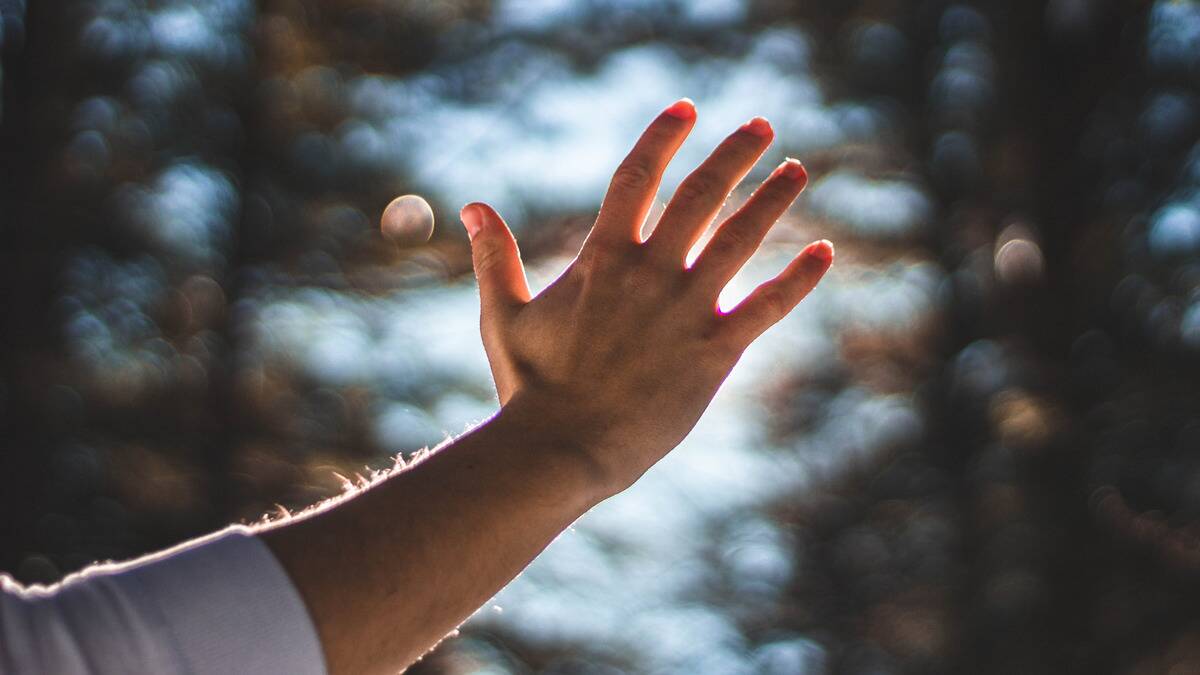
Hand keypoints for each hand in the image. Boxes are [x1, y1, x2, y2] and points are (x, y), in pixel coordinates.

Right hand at [460, 98, 832, 495]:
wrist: (562, 449)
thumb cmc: (530, 387)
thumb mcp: (503, 315)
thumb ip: (494, 256)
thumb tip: (472, 206)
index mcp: (602, 257)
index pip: (636, 176)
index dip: (663, 136)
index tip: (687, 108)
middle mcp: (650, 272)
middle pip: (701, 195)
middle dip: (735, 154)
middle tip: (763, 126)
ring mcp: (685, 309)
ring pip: (741, 237)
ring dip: (773, 199)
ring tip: (797, 170)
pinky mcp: (714, 351)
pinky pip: (767, 306)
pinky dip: (799, 278)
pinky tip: (824, 252)